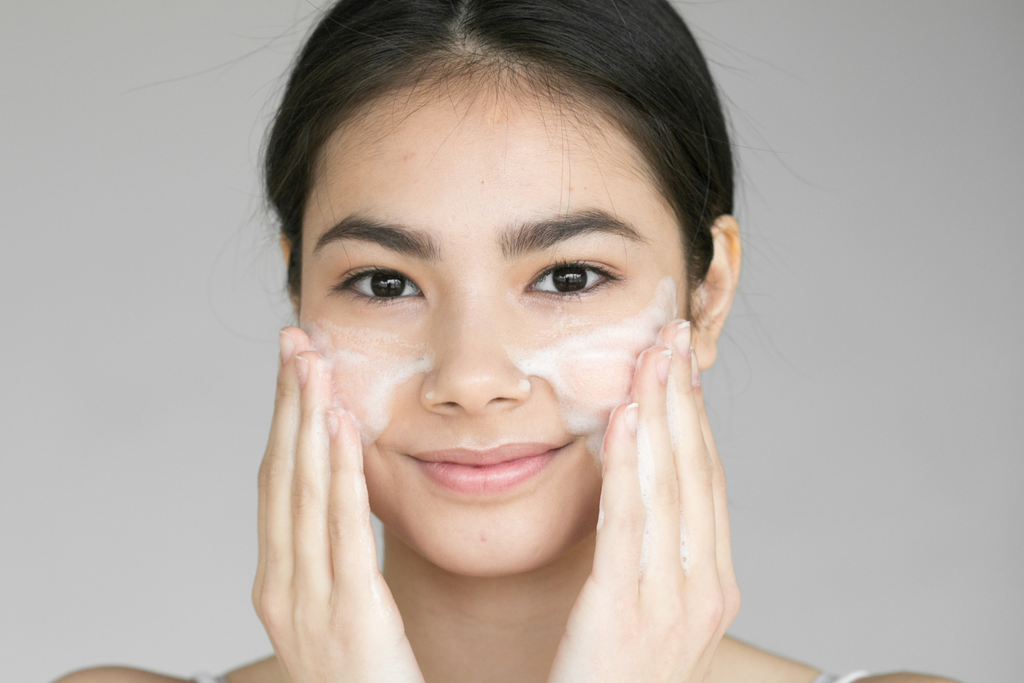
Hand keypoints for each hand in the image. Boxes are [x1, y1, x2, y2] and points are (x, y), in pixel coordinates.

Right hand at [252, 327, 425, 682]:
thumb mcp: (340, 615)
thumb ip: (334, 563)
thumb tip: (345, 507)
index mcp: (278, 583)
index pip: (276, 484)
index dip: (281, 421)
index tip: (291, 368)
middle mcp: (283, 585)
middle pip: (281, 474)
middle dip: (286, 402)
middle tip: (295, 339)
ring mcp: (310, 601)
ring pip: (304, 491)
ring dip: (308, 419)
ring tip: (315, 361)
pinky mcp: (352, 614)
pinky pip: (343, 528)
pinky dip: (340, 471)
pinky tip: (342, 425)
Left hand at [547, 320, 740, 682]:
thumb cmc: (610, 675)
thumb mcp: (647, 609)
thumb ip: (653, 552)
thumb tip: (636, 482)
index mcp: (714, 586)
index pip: (707, 481)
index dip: (695, 416)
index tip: (681, 363)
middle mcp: (706, 589)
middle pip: (695, 471)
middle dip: (683, 396)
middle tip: (672, 332)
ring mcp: (673, 602)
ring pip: (670, 485)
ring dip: (662, 411)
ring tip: (652, 352)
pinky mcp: (627, 609)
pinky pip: (631, 521)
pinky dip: (632, 461)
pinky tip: (628, 413)